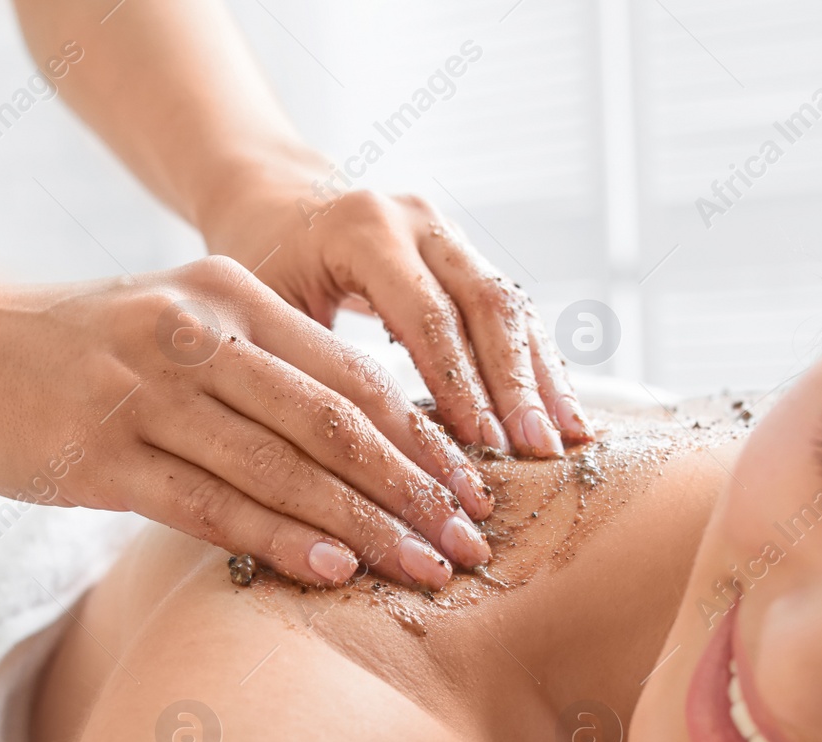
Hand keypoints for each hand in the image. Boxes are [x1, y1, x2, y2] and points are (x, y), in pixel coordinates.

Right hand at [0, 256, 493, 589]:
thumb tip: (358, 446)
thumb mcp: (173, 324)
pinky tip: (331, 573)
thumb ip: (258, 369)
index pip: (352, 373)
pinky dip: (278, 540)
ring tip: (426, 571)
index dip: (423, 436)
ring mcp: (145, 395)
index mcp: (228, 293)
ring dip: (364, 526)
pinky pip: (208, 505)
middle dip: (415, 488)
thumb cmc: (73, 347)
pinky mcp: (98, 455)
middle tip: (475, 543)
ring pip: (281, 468)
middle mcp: (196, 334)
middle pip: (334, 420)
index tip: (476, 489)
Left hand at [201, 181, 592, 457]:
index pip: (427, 313)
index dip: (460, 383)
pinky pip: (509, 310)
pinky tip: (559, 412)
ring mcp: (448, 233)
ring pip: (510, 305)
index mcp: (364, 228)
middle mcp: (417, 221)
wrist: (269, 198)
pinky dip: (536, 363)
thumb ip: (306, 364)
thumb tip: (348, 462)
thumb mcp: (262, 306)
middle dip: (517, 383)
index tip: (485, 445)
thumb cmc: (254, 262)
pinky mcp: (464, 255)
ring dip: (542, 376)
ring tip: (567, 439)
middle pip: (486, 304)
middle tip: (539, 449)